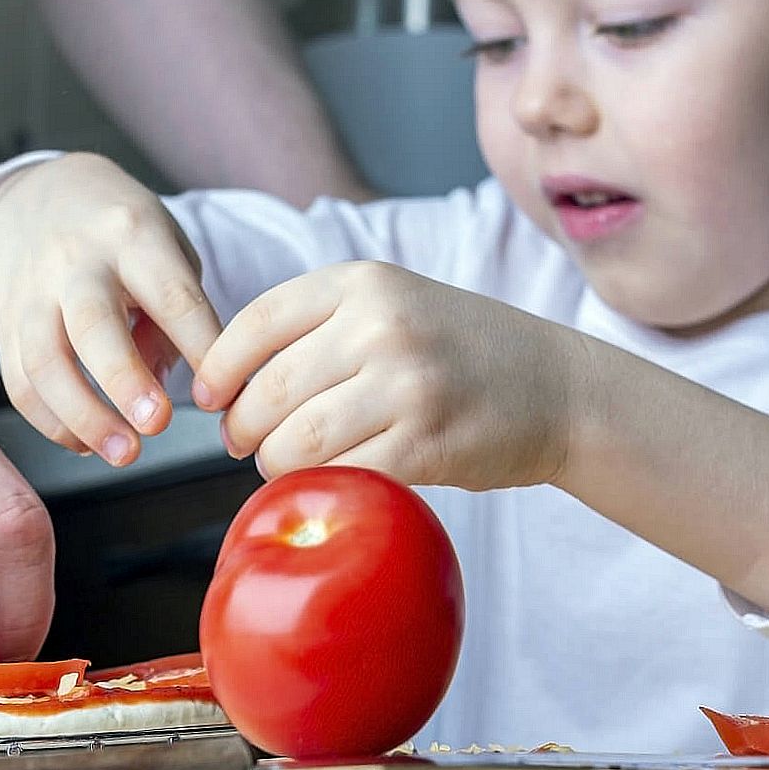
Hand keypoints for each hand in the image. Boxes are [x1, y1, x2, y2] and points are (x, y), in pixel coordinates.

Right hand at [0, 153, 221, 465]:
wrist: (38, 200)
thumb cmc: (123, 236)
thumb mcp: (166, 248)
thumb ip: (178, 315)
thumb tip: (177, 388)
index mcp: (132, 235)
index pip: (171, 295)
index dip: (200, 348)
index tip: (222, 396)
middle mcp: (75, 261)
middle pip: (92, 324)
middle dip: (124, 382)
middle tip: (158, 426)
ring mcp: (32, 293)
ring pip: (44, 361)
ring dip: (83, 417)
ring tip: (124, 453)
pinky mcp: (4, 324)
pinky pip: (19, 383)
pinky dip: (52, 423)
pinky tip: (87, 443)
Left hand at [192, 261, 582, 490]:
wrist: (560, 389)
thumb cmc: (459, 352)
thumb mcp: (392, 305)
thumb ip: (317, 328)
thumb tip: (222, 385)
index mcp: (362, 283)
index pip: (254, 323)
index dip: (218, 369)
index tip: (208, 399)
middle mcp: (381, 326)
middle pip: (267, 391)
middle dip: (243, 429)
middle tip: (247, 444)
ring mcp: (406, 384)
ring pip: (295, 442)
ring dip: (277, 465)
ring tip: (289, 463)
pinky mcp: (426, 442)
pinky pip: (342, 475)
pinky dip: (326, 487)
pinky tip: (334, 481)